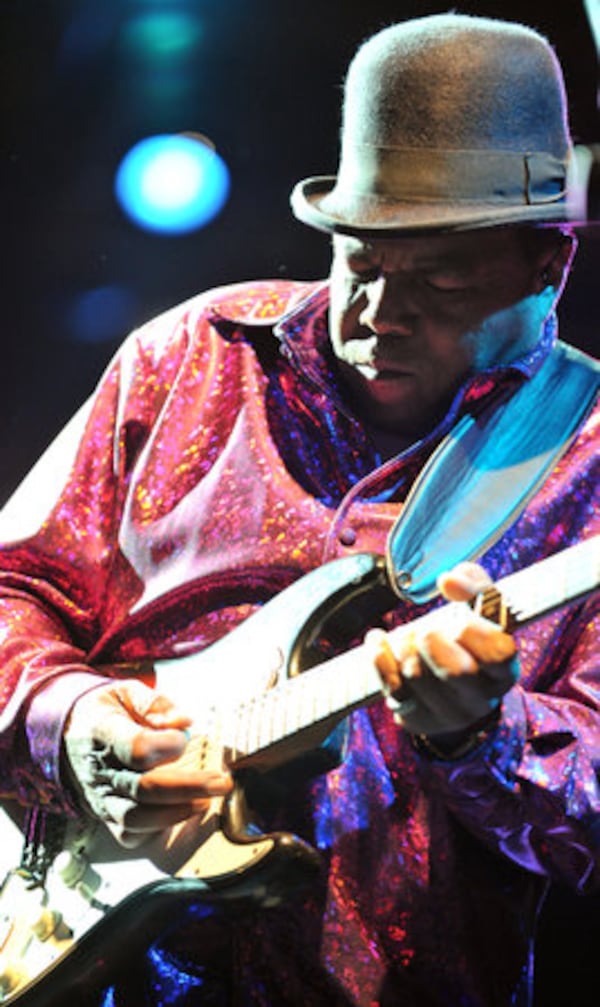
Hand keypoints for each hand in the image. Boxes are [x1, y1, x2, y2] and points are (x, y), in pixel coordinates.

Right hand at [63, 679, 232, 846]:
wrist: (67, 733)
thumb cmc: (103, 711)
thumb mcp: (126, 691)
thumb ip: (156, 704)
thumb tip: (184, 722)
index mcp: (102, 733)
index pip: (136, 748)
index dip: (167, 746)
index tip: (185, 736)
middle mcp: (99, 770)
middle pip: (144, 789)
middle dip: (189, 787)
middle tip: (221, 782)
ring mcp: (100, 797)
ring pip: (136, 818)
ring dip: (177, 812)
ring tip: (206, 801)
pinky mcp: (105, 815)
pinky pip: (129, 834)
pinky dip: (157, 829)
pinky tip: (179, 812)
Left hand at [369, 562, 518, 739]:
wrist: (456, 693)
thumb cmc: (469, 644)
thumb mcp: (483, 614)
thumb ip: (475, 586)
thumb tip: (449, 580)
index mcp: (503, 672)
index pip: (498, 654)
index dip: (476, 632)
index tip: (461, 621)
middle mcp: (479, 699)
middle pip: (455, 671)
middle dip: (433, 641)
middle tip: (427, 630)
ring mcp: (446, 714)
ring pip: (417, 676)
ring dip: (404, 646)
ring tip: (407, 637)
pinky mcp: (416, 719)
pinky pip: (390, 686)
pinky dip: (379, 657)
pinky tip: (379, 641)